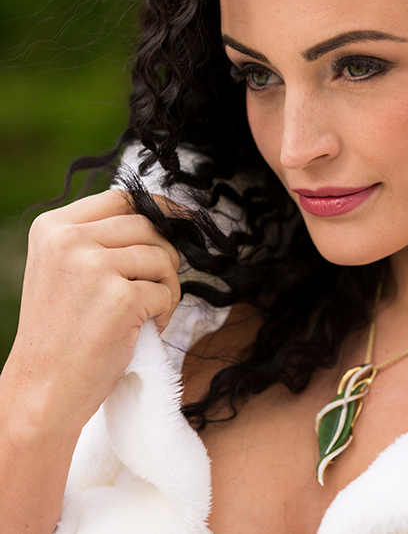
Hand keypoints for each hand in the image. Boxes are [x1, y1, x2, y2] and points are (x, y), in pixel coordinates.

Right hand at [7, 189, 181, 432]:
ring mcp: (94, 267)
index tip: (182, 219)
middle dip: (166, 255)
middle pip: (148, 226)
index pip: (122, 197)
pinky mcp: (120, 297)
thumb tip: (164, 214)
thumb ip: (101, 238)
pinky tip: (144, 328)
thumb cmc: (62, 332)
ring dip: (168, 286)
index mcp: (54, 227)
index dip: (159, 207)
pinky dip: (165, 312)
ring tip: (148, 311)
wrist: (43, 391)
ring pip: (163, 257)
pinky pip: (166, 292)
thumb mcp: (65, 269)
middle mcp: (70, 240)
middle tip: (158, 285)